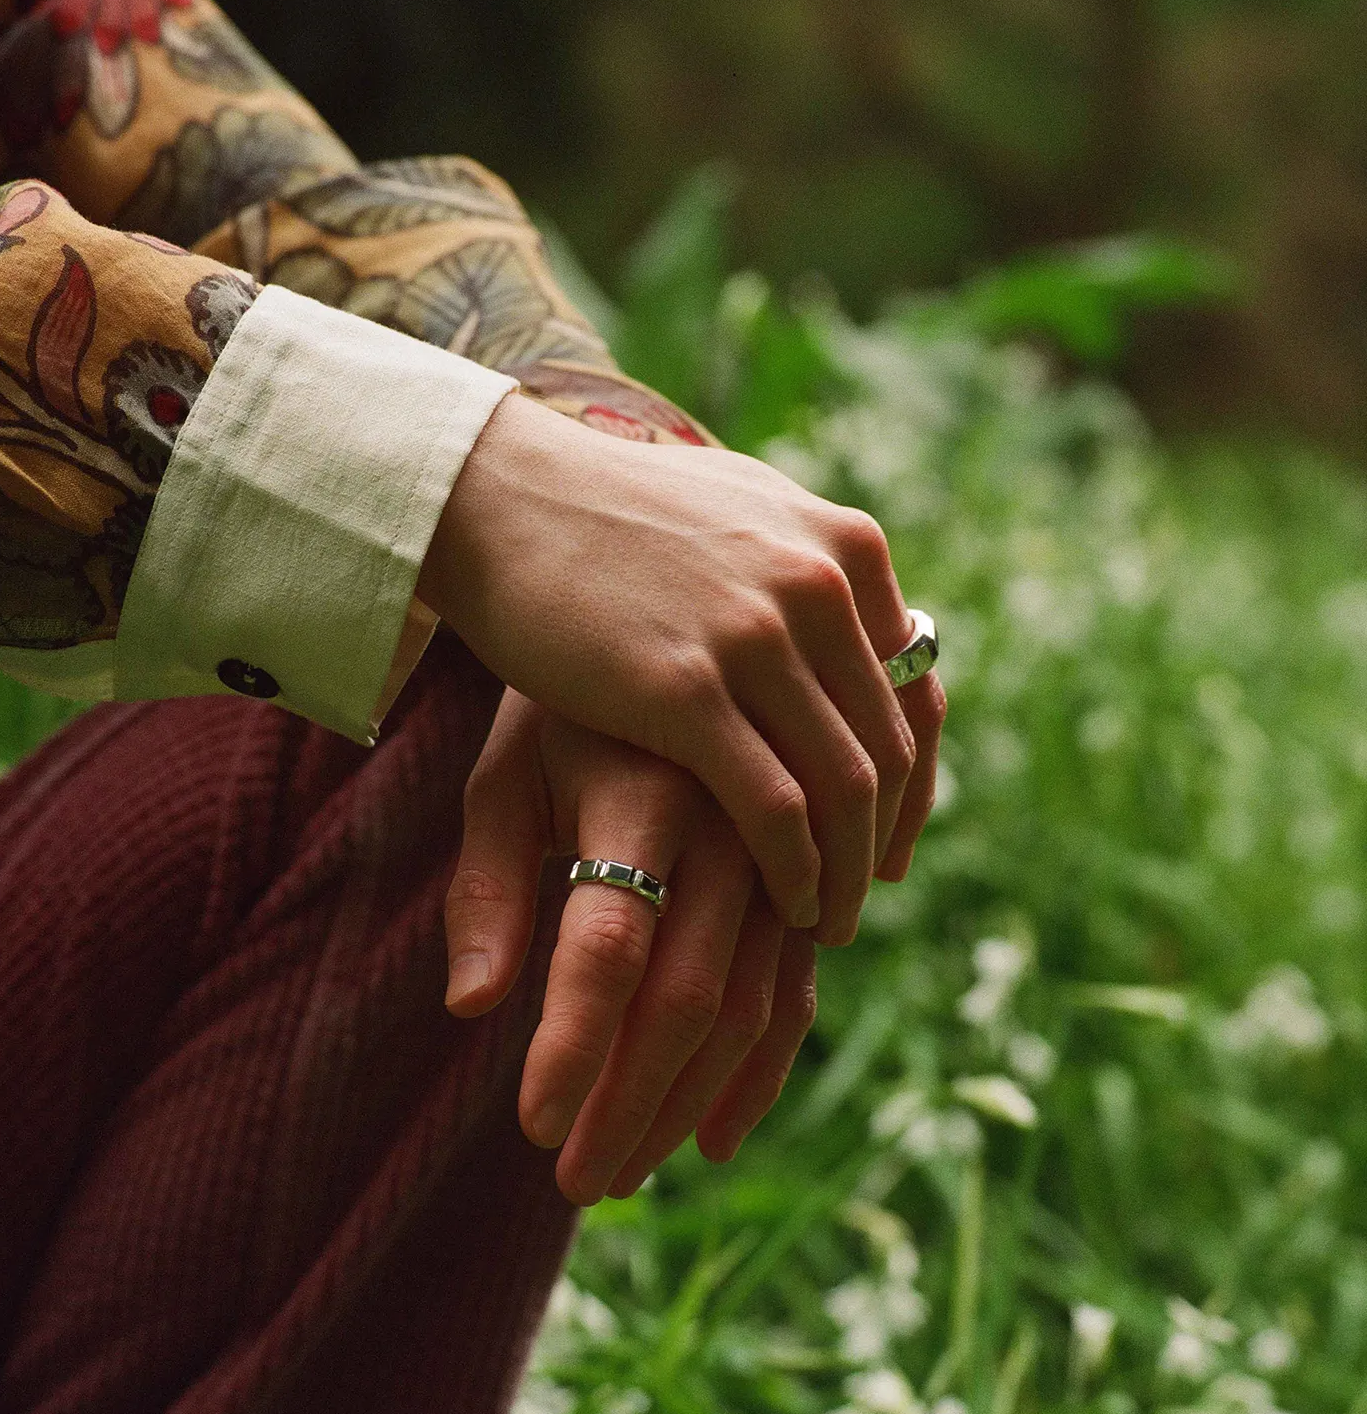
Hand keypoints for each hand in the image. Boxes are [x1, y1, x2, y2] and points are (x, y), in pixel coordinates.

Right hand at [419, 393, 945, 945]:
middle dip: (879, 840)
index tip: (889, 838)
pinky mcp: (686, 690)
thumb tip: (853, 612)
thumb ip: (805, 563)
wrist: (498, 495)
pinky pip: (775, 806)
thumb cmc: (605, 515)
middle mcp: (818, 586)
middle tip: (862, 897)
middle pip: (885, 746)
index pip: (916, 685)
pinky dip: (794, 870)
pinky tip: (784, 902)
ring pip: (844, 787)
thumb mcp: (739, 511)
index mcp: (843, 546)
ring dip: (845, 871)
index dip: (913, 777)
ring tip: (827, 917)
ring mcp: (756, 637)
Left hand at [444, 690, 818, 1206]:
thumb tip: (468, 1006)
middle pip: (687, 993)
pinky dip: (760, 1071)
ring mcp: (780, 855)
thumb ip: (487, 884)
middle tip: (577, 1183)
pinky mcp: (804, 878)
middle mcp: (729, 825)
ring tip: (621, 1171)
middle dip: (630, 1102)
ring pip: (749, 1005)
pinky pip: (795, 989)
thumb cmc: (562, 712)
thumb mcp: (507, 772)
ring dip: (686, 1102)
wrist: (678, 631)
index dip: (574, 1047)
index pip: (607, 945)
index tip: (535, 1130)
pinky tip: (711, 1134)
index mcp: (644, 792)